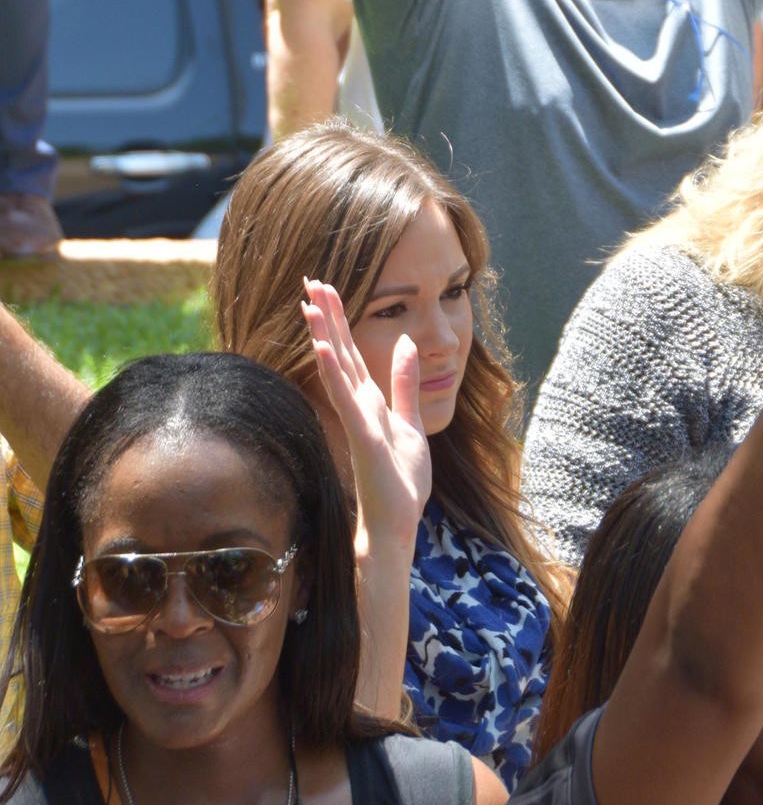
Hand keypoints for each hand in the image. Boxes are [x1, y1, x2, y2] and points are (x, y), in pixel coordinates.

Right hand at [302, 278, 430, 541]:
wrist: (396, 525)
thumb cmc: (399, 481)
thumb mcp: (410, 422)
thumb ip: (404, 384)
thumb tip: (406, 342)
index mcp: (369, 401)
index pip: (350, 351)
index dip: (339, 319)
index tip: (325, 287)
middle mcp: (358, 406)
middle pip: (340, 352)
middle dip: (327, 316)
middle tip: (310, 279)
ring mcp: (357, 420)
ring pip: (338, 369)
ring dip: (325, 335)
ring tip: (310, 303)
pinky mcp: (364, 436)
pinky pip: (347, 399)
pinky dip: (335, 373)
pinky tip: (325, 348)